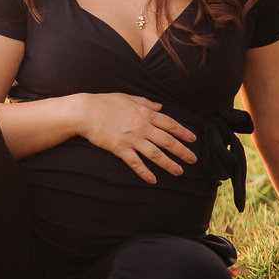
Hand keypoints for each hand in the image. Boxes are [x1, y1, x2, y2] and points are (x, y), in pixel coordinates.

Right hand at [73, 93, 196, 183]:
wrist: (85, 112)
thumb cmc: (105, 102)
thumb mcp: (128, 98)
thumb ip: (146, 103)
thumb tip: (160, 107)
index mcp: (145, 114)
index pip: (170, 124)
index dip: (183, 132)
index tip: (193, 139)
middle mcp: (142, 127)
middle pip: (168, 142)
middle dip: (182, 151)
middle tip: (193, 160)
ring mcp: (132, 139)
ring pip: (156, 155)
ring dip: (169, 164)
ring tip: (179, 172)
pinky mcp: (120, 149)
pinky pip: (136, 163)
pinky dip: (145, 172)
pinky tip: (153, 180)